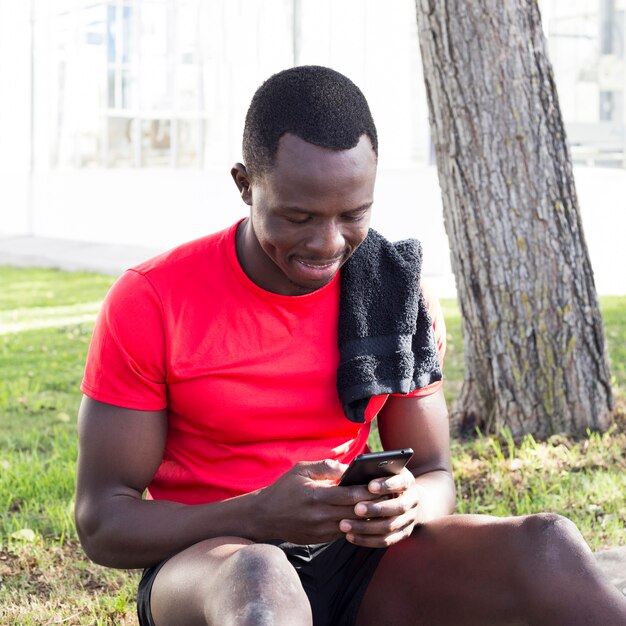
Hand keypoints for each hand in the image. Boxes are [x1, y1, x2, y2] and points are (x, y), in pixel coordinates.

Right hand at [256, 460, 378, 544]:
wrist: (264, 516)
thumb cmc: (284, 488)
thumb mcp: (302, 470)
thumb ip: (326, 466)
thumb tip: (349, 468)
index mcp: (317, 495)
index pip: (351, 495)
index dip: (369, 491)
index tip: (382, 485)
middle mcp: (320, 515)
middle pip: (356, 512)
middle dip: (374, 505)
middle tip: (389, 497)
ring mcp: (320, 530)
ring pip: (352, 526)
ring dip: (367, 518)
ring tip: (381, 508)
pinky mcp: (320, 539)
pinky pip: (343, 533)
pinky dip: (354, 526)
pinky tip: (363, 518)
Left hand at [338, 468, 421, 547]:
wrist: (405, 497)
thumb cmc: (385, 480)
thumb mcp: (383, 471)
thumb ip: (373, 470)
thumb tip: (353, 472)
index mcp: (408, 481)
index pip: (402, 482)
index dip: (387, 485)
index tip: (370, 486)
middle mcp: (412, 500)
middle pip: (397, 507)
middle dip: (376, 509)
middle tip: (356, 508)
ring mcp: (409, 519)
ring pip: (389, 526)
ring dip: (366, 527)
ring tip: (345, 524)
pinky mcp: (402, 534)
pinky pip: (385, 541)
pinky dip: (366, 539)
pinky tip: (350, 536)